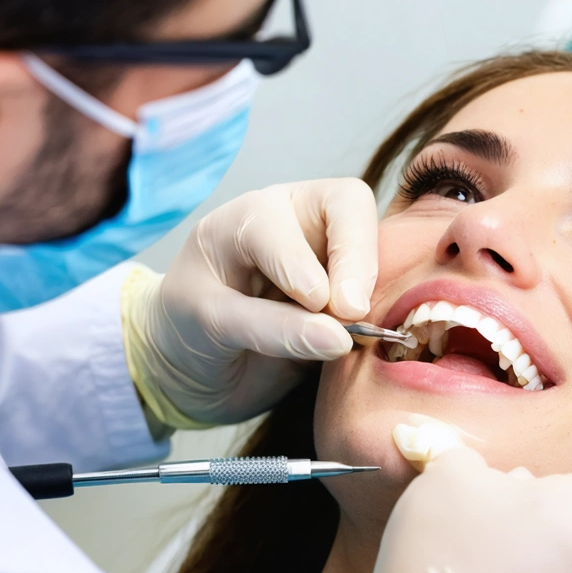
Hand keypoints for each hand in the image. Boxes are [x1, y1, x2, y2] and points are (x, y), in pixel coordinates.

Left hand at [123, 179, 377, 427]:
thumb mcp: (209, 325)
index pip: (281, 217)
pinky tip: (369, 336)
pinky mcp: (353, 289)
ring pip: (374, 241)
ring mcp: (329, 253)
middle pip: (348, 204)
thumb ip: (271, 328)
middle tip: (353, 311)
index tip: (316, 303)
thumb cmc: (187, 330)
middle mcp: (295, 222)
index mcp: (247, 218)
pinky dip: (384, 307)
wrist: (193, 368)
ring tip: (358, 329)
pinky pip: (383, 284)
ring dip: (374, 283)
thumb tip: (340, 337)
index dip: (299, 260)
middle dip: (355, 256)